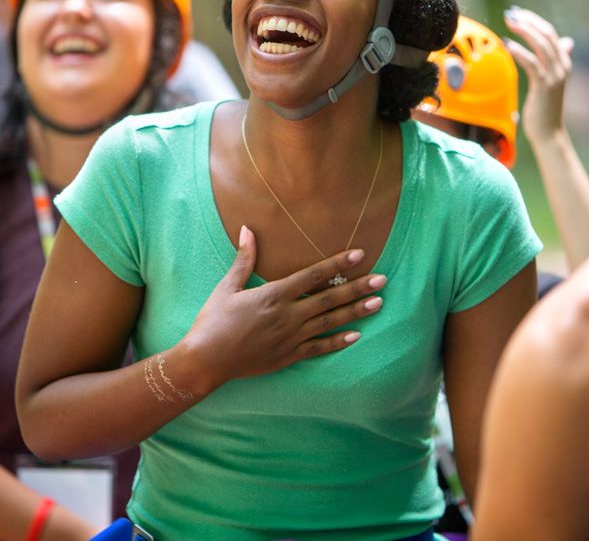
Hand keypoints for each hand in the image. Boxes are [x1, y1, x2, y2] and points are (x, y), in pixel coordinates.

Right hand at [181, 226, 384, 388]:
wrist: (206, 360)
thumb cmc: (213, 321)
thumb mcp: (227, 287)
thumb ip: (244, 259)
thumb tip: (247, 229)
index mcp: (274, 295)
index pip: (313, 276)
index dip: (337, 264)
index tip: (359, 255)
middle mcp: (287, 315)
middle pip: (329, 299)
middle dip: (358, 288)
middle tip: (383, 280)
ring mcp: (290, 337)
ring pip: (330, 323)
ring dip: (356, 312)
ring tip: (378, 304)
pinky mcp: (288, 356)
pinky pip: (319, 348)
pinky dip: (338, 342)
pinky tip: (356, 336)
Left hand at [502, 6, 574, 143]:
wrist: (549, 133)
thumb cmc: (546, 108)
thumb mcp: (553, 82)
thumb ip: (557, 61)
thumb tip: (567, 42)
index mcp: (564, 62)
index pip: (550, 33)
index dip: (534, 21)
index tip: (517, 13)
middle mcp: (562, 66)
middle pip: (547, 34)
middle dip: (528, 21)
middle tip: (510, 14)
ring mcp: (555, 75)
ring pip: (541, 44)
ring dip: (524, 30)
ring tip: (509, 22)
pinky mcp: (544, 85)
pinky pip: (532, 62)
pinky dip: (519, 51)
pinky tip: (507, 44)